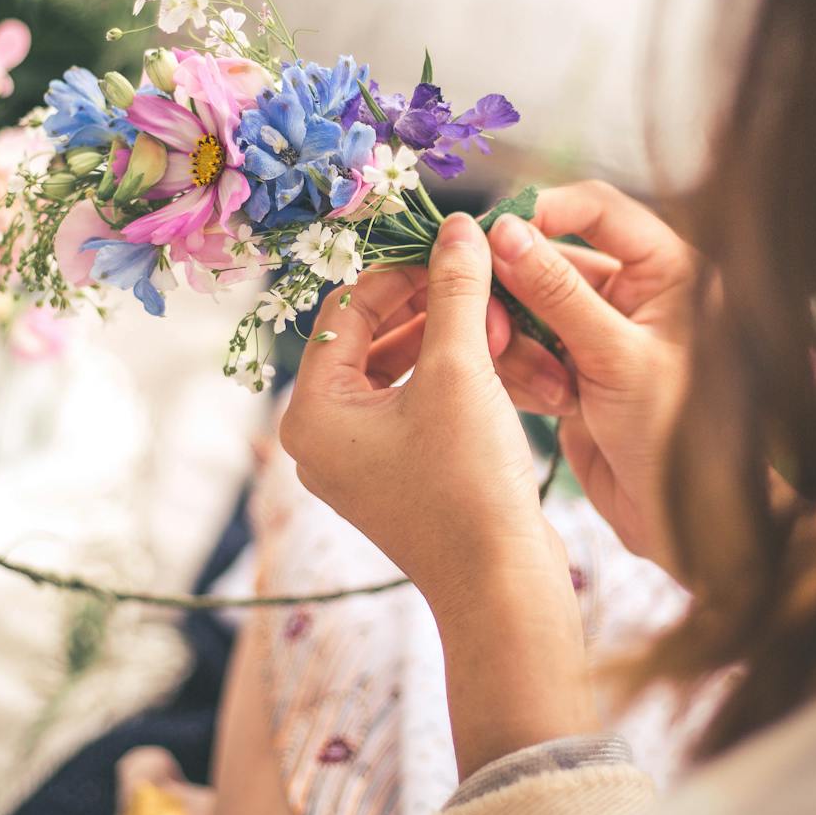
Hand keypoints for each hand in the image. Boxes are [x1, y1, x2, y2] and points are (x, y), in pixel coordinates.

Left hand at [281, 212, 595, 775]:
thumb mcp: (462, 373)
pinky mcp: (399, 477)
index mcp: (312, 412)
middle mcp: (322, 437)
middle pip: (373, 338)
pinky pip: (419, 405)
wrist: (502, 587)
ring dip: (452, 340)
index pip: (348, 309)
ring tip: (500, 324)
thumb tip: (459, 226)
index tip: (454, 247)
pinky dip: (457, 378)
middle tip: (482, 284)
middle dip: (433, 307)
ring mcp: (360, 461)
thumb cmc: (468, 483)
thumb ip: (455, 292)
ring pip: (402, 370)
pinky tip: (504, 360)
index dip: (403, 270)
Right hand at [487, 181, 700, 564]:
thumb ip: (558, 292)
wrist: (687, 523)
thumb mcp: (618, 356)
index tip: (493, 233)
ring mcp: (602, 334)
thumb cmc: (679, 436)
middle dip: (518, 290)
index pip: (598, 208)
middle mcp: (635, 294)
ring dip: (520, 339)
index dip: (543, 210)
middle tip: (488, 319)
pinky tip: (547, 402)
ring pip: (531, 308)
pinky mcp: (576, 372)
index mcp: (668, 271)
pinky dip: (525, 371)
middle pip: (552, 260)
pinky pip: (529, 350)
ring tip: (540, 381)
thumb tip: (504, 232)